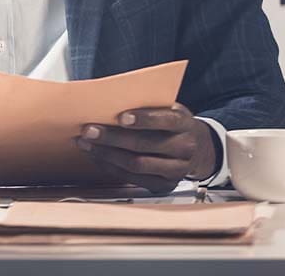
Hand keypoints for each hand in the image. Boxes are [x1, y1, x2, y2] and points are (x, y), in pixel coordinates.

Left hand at [74, 103, 218, 193]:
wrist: (198, 149)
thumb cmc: (172, 123)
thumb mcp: (168, 108)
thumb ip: (147, 105)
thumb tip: (109, 100)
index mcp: (184, 124)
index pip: (165, 120)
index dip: (144, 119)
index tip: (121, 116)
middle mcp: (184, 148)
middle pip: (145, 145)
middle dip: (113, 138)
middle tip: (89, 130)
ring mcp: (175, 170)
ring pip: (137, 164)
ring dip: (107, 154)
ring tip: (86, 143)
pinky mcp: (164, 185)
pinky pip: (133, 178)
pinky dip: (111, 167)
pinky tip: (96, 156)